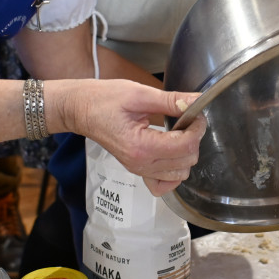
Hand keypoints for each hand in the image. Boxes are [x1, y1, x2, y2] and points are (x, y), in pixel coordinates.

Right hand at [73, 80, 206, 195]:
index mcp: (141, 146)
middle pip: (187, 161)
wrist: (80, 110)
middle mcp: (140, 164)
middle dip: (194, 139)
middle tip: (187, 120)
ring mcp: (139, 170)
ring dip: (186, 154)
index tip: (196, 114)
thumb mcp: (139, 94)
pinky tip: (172, 154)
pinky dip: (174, 173)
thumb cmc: (103, 100)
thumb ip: (170, 100)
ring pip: (180, 174)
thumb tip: (196, 101)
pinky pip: (163, 184)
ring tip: (179, 134)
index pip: (185, 145)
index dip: (197, 128)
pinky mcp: (138, 170)